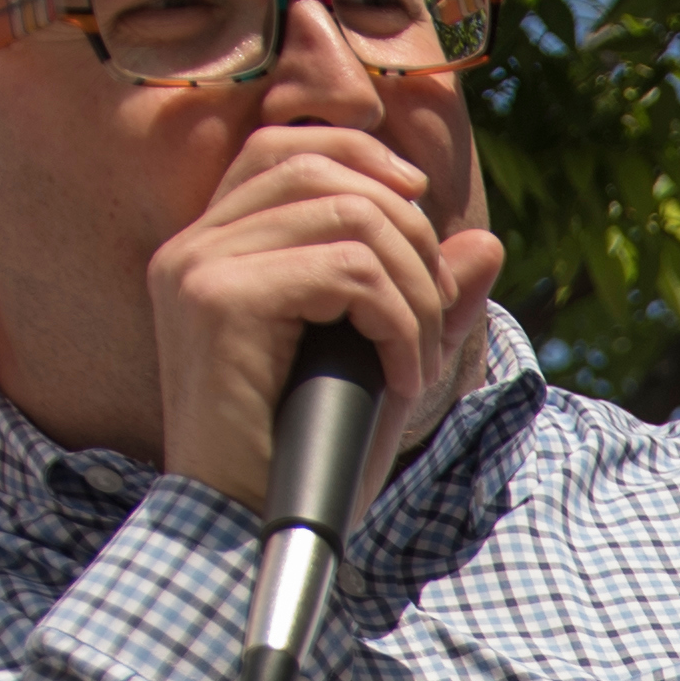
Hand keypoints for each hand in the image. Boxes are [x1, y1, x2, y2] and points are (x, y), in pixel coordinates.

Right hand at [147, 123, 501, 518]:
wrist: (249, 534)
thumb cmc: (306, 460)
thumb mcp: (380, 368)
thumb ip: (427, 300)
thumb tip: (485, 242)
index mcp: (215, 248)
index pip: (286, 146)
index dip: (364, 158)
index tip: (420, 210)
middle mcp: (194, 246)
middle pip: (326, 170)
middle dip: (410, 236)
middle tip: (431, 324)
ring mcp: (199, 268)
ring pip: (350, 217)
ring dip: (414, 289)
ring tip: (418, 359)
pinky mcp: (218, 302)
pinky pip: (349, 272)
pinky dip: (400, 324)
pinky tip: (400, 379)